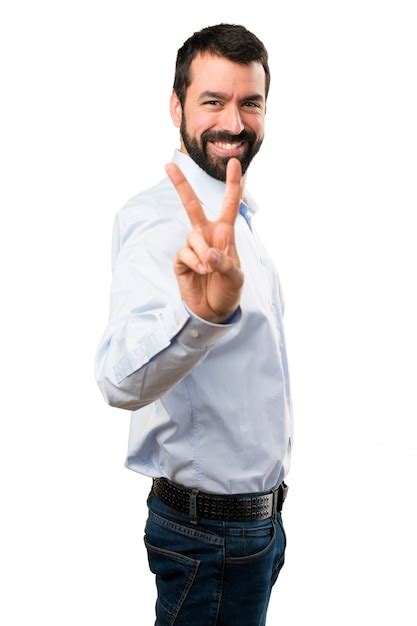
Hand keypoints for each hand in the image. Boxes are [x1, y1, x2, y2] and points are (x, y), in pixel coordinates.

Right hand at [165, 157, 243, 323]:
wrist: (214, 312)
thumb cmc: (229, 290)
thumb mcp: (235, 278)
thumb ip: (225, 263)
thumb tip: (209, 254)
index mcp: (225, 234)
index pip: (230, 205)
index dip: (232, 184)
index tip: (234, 163)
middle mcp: (206, 236)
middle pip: (192, 206)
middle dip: (181, 185)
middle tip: (168, 165)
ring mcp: (192, 247)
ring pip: (192, 237)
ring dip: (202, 253)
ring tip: (210, 269)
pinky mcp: (181, 260)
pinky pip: (185, 254)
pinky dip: (194, 263)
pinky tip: (200, 272)